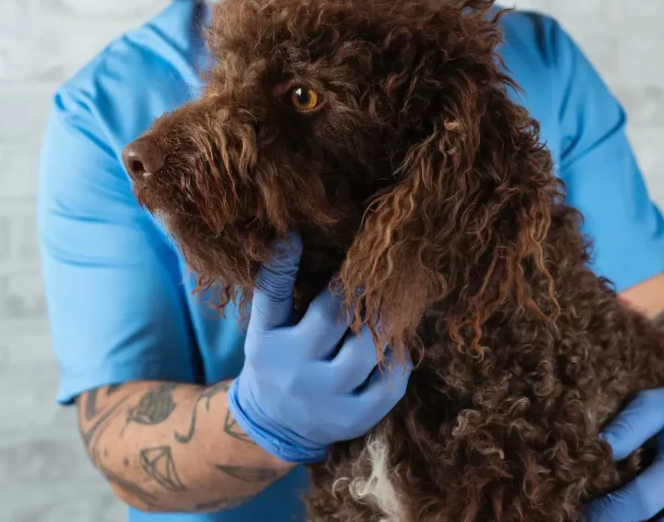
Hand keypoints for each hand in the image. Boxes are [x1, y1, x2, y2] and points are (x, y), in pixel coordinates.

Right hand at [227, 233, 411, 463]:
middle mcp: (297, 372)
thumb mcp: (264, 329)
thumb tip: (291, 236)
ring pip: (368, 351)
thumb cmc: (277, 362)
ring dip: (384, 323)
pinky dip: (398, 359)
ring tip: (393, 305)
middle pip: (336, 319)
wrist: (277, 427)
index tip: (296, 236)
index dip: (283, 265)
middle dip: (360, 290)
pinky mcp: (355, 419)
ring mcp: (328, 399)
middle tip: (379, 269)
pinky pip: (389, 383)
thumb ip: (274, 287)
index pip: (276, 298)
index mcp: (270, 344)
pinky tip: (396, 346)